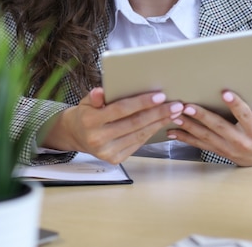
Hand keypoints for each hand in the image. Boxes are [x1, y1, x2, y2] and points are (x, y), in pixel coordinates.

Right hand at [43, 87, 183, 163]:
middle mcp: (97, 138)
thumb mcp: (86, 101)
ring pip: (139, 135)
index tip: (160, 96)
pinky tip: (161, 123)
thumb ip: (95, 97)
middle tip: (176, 105)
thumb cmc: (86, 113)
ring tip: (174, 113)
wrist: (76, 135)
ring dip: (159, 123)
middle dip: (158, 113)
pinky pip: (137, 143)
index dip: (141, 103)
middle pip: (134, 123)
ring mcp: (107, 152)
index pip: (121, 110)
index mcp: (90, 121)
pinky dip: (151, 132)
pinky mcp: (114, 159)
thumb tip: (100, 92)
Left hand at [167, 87, 251, 167]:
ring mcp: (227, 148)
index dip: (235, 104)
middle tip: (187, 106)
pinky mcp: (217, 151)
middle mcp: (239, 140)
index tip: (225, 93)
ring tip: (176, 116)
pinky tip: (173, 132)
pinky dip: (185, 138)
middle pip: (219, 126)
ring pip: (205, 136)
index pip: (244, 115)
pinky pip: (199, 145)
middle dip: (202, 116)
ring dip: (189, 126)